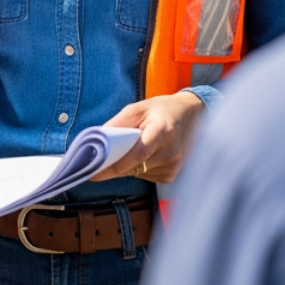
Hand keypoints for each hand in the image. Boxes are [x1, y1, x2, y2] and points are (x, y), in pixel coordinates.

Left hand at [91, 91, 205, 183]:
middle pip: (133, 166)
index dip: (114, 164)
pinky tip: (145, 155)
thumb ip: (117, 124)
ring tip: (131, 147)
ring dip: (127, 165)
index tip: (93, 172)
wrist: (191, 116)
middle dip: (114, 164)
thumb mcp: (137, 108)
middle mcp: (171, 152)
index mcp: (163, 131)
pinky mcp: (172, 175)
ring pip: (136, 173)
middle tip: (99, 161)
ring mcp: (174, 166)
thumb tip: (97, 143)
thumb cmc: (160, 110)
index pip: (136, 154)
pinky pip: (145, 176)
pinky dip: (138, 168)